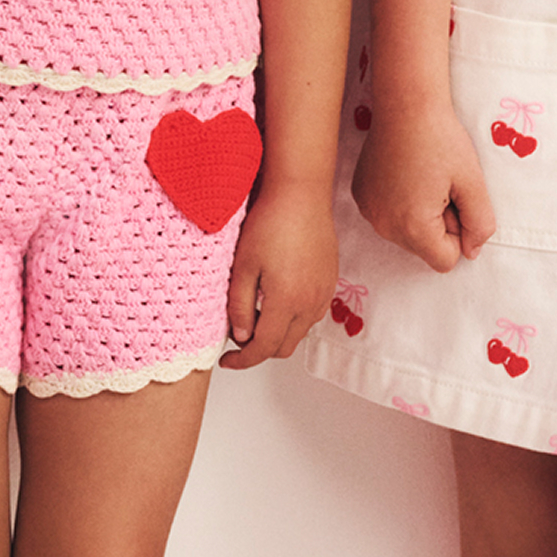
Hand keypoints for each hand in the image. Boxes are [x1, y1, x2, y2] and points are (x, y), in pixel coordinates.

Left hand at [220, 183, 338, 368]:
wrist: (301, 195)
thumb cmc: (269, 223)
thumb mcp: (242, 266)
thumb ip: (239, 306)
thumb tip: (240, 337)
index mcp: (286, 302)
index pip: (263, 349)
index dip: (242, 361)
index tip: (226, 360)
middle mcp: (310, 304)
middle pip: (283, 347)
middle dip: (259, 350)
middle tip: (237, 335)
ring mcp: (323, 294)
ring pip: (299, 333)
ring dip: (277, 334)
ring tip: (254, 314)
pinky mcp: (330, 282)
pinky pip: (311, 315)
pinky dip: (292, 319)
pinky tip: (275, 299)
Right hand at [352, 102, 495, 271]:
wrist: (405, 104)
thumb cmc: (442, 140)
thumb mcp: (473, 183)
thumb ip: (480, 224)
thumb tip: (472, 252)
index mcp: (413, 227)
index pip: (445, 261)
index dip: (459, 233)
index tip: (455, 199)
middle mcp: (384, 226)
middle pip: (424, 248)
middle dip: (439, 224)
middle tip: (440, 183)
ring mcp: (368, 211)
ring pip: (406, 233)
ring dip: (420, 213)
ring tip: (423, 175)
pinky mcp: (360, 196)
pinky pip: (389, 215)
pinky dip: (401, 201)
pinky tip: (405, 170)